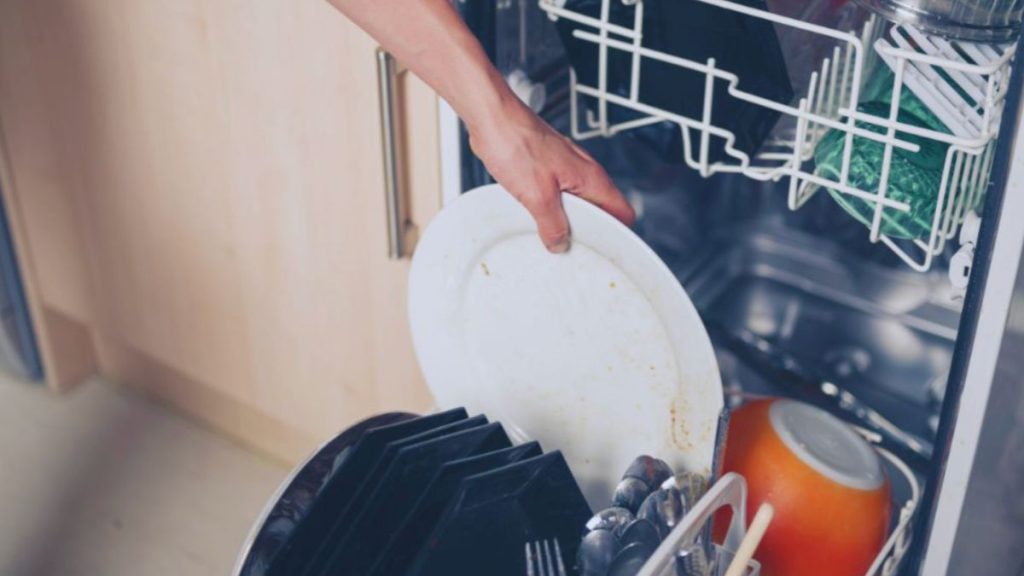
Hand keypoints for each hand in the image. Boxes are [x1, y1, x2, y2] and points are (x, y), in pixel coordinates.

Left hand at [469, 100, 634, 252]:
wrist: (492, 118)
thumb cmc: (516, 143)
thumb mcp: (537, 196)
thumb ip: (552, 224)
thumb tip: (560, 243)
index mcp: (591, 178)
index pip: (623, 212)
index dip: (617, 236)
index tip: (603, 253)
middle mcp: (584, 172)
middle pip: (600, 211)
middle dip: (588, 232)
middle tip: (569, 247)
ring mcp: (566, 169)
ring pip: (577, 203)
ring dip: (565, 220)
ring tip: (547, 233)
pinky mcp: (547, 168)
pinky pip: (558, 195)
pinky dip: (550, 208)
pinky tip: (533, 214)